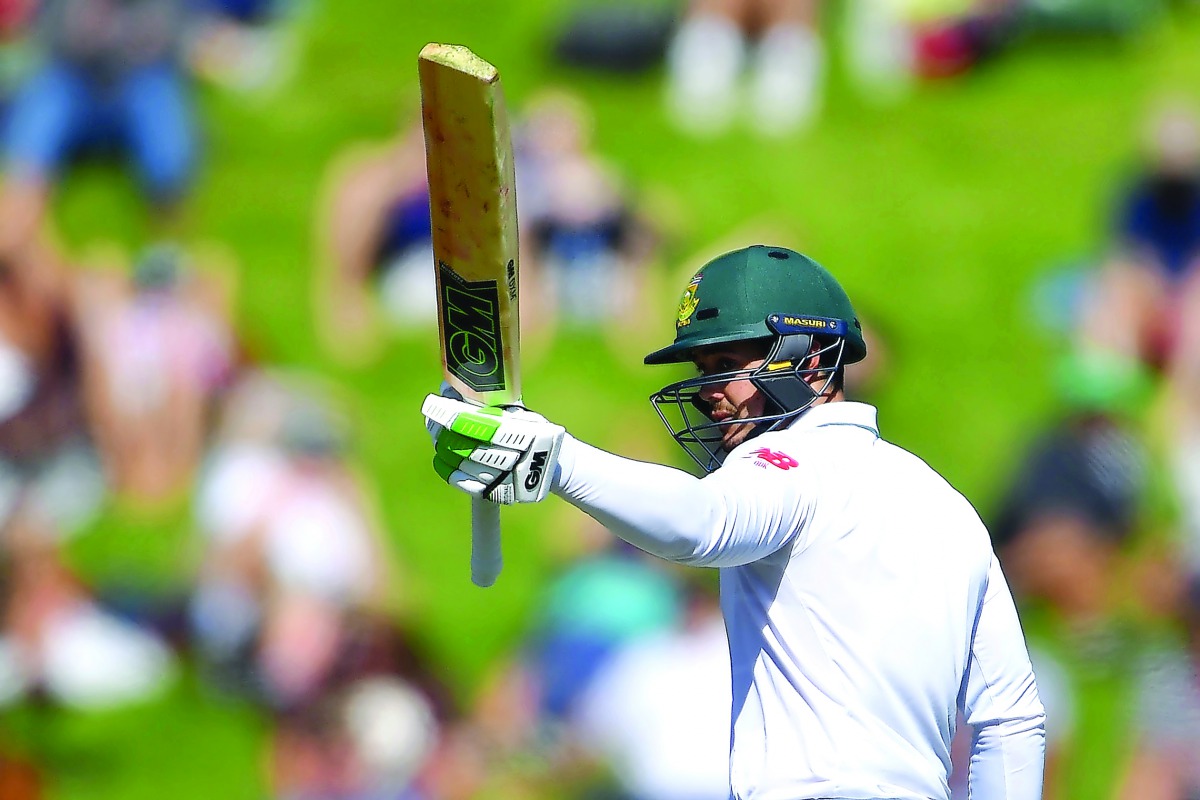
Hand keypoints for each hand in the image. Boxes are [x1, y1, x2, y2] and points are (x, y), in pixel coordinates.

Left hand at [422, 393, 564, 503]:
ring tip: (438, 438)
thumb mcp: (518, 411)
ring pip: (464, 464)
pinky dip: (450, 471)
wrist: (558, 466)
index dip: (452, 414)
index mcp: (522, 432)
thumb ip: (486, 401)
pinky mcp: (499, 493)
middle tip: (434, 421)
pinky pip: (466, 484)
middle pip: (466, 445)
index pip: (478, 423)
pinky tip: (443, 460)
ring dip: (445, 449)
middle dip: (444, 431)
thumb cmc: (534, 431)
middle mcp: (515, 457)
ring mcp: (506, 478)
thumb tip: (451, 387)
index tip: (435, 404)